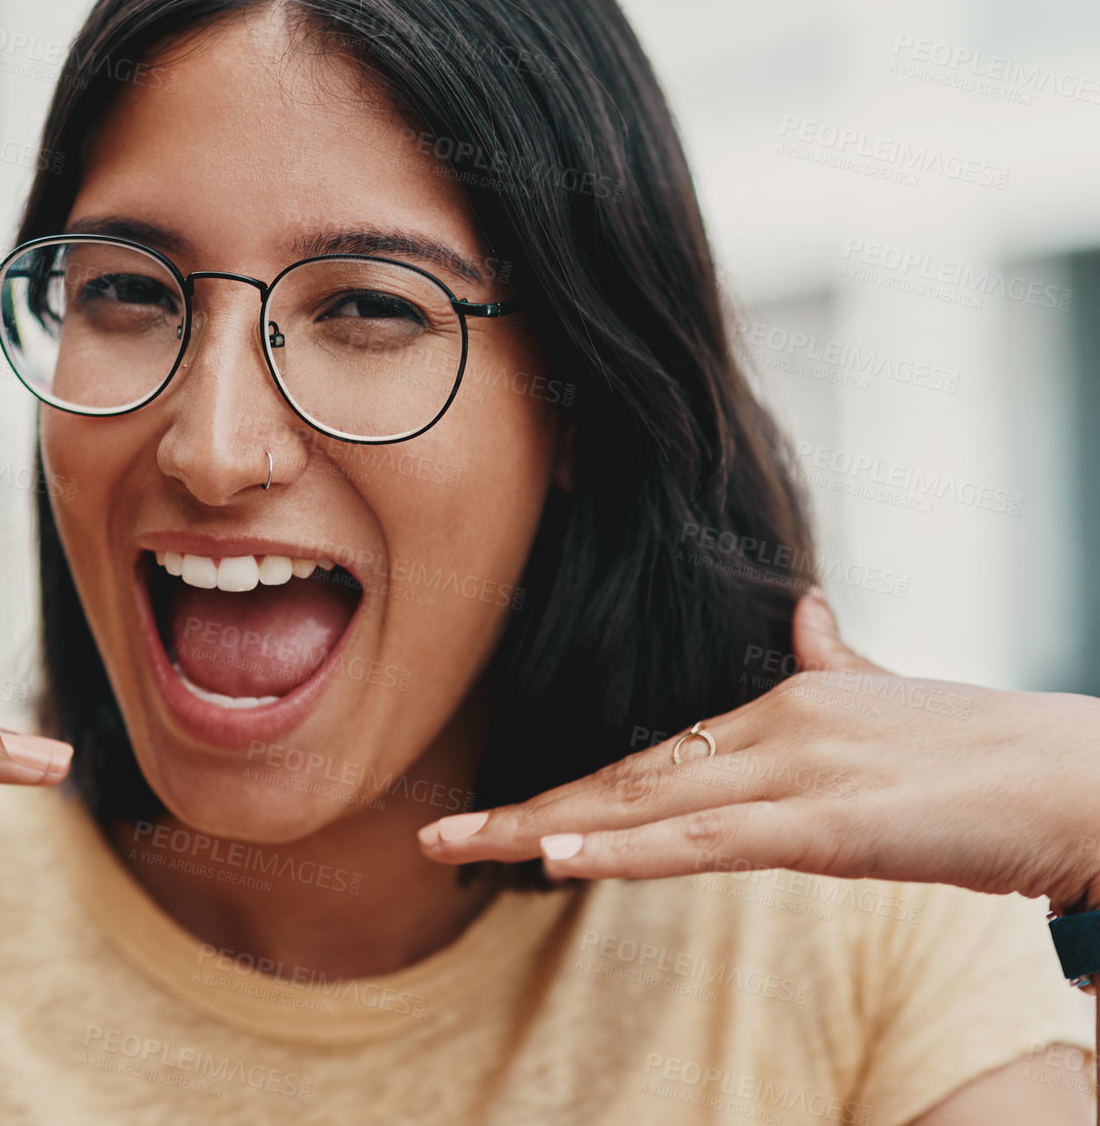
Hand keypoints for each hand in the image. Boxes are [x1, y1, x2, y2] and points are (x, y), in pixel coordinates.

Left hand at [418, 588, 1099, 913]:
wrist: (1079, 774)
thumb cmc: (991, 752)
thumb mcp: (895, 699)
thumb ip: (839, 664)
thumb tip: (808, 616)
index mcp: (782, 706)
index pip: (652, 759)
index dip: (575, 789)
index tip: (506, 811)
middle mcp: (772, 727)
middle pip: (624, 779)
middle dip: (528, 810)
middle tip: (437, 834)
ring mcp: (795, 770)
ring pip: (644, 806)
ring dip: (544, 828)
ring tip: (458, 846)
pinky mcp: (825, 822)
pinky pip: (706, 840)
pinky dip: (628, 849)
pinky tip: (559, 854)